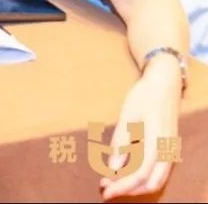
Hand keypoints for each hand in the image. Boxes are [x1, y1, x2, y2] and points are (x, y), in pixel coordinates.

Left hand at [100, 60, 181, 199]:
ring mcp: (169, 151)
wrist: (164, 84)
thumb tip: (113, 167)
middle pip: (150, 183)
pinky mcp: (166, 149)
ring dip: (134, 185)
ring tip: (110, 181)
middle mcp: (167, 151)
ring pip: (156, 180)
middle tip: (104, 188)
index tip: (104, 190)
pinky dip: (140, 177)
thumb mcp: (128, 116)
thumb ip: (122, 142)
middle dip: (128, 189)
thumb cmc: (144, 97)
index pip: (140, 174)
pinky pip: (156, 172)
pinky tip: (122, 173)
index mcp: (158, 143)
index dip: (122, 185)